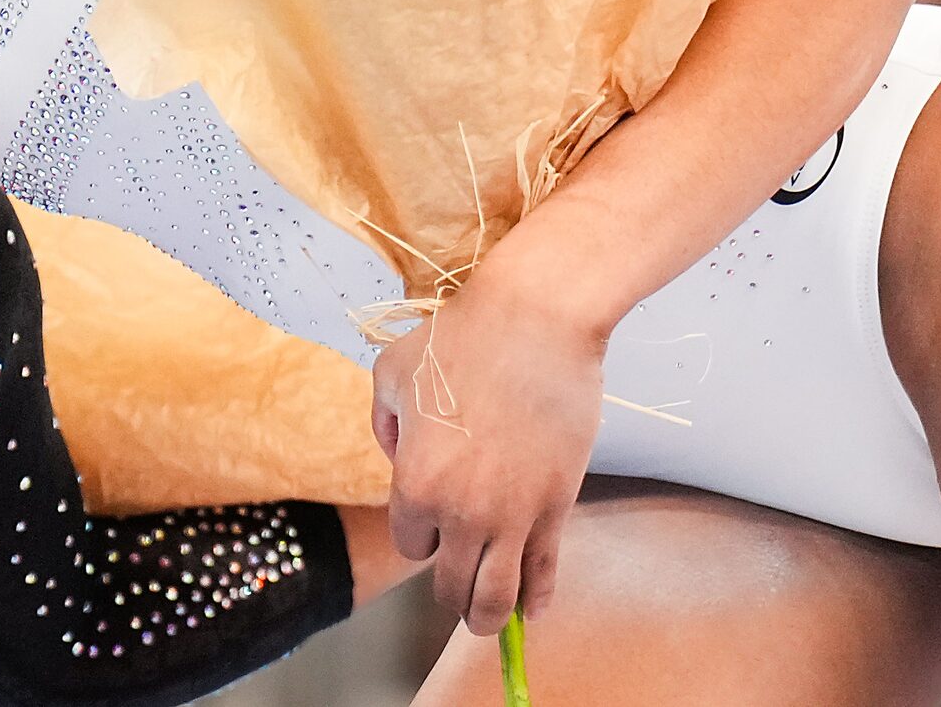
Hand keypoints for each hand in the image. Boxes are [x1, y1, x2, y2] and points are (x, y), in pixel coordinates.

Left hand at [371, 256, 606, 635]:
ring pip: (496, 596)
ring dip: (488, 615)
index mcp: (414, 482)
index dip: (420, 533)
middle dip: (452, 591)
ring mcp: (512, 515)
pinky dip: (537, 599)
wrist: (534, 321)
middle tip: (457, 591)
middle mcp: (460, 511)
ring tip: (488, 618)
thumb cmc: (459, 338)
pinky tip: (532, 610)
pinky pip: (544, 571)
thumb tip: (398, 455)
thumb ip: (384, 423)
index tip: (432, 518)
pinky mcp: (556, 506)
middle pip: (451, 584)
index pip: (410, 543)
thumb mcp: (391, 372)